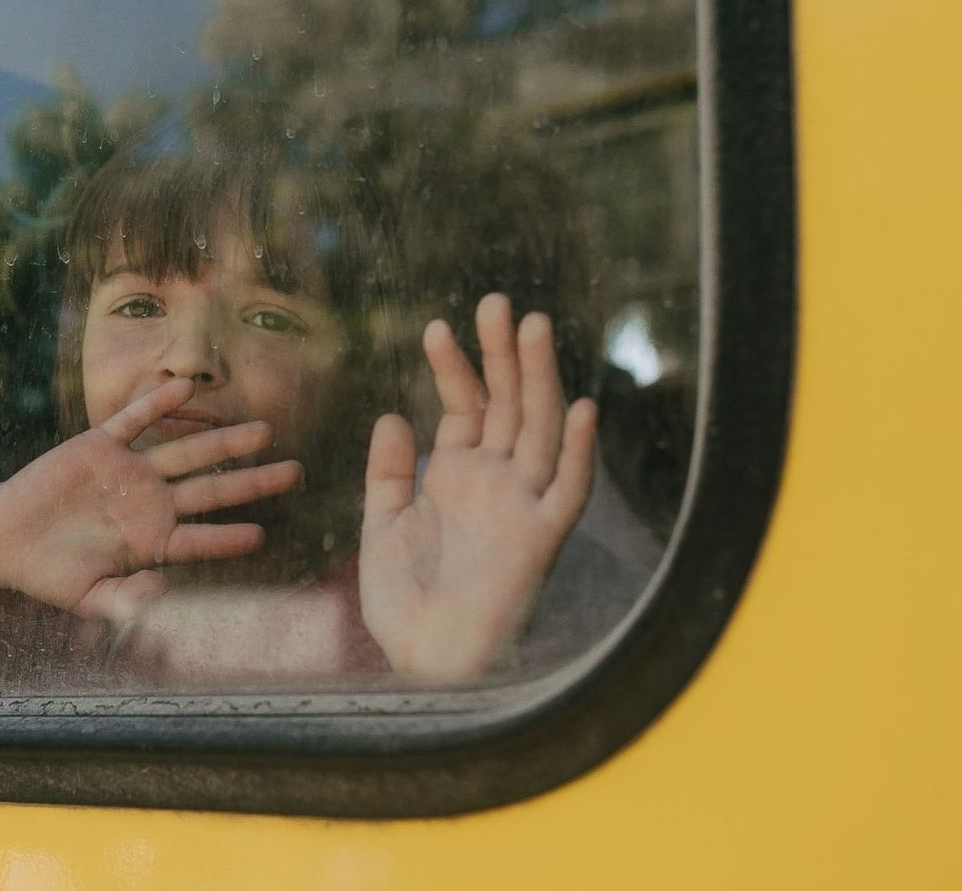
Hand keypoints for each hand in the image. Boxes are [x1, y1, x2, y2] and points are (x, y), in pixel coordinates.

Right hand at [0, 378, 301, 620]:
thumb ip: (126, 602)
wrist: (1, 539)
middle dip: (253, 482)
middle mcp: (148, 503)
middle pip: (211, 489)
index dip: (230, 538)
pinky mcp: (99, 446)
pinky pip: (134, 421)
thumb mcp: (88, 599)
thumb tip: (162, 591)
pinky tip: (186, 389)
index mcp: (151, 542)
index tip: (262, 536)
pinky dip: (157, 405)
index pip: (201, 539)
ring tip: (263, 432)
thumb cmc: (47, 574)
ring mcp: (128, 472)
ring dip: (224, 442)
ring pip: (186, 452)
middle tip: (296, 473)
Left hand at [358, 294, 596, 684]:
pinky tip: (578, 409)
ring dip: (538, 380)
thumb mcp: (383, 525)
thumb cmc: (403, 603)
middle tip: (497, 301)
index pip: (466, 407)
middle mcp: (495, 484)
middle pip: (507, 405)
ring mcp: (520, 507)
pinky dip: (575, 453)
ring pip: (537, 430)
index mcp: (459, 477)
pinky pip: (565, 491)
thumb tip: (393, 414)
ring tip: (531, 326)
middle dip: (503, 356)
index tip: (437, 326)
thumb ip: (388, 472)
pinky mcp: (539, 540)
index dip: (455, 367)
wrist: (420, 661)